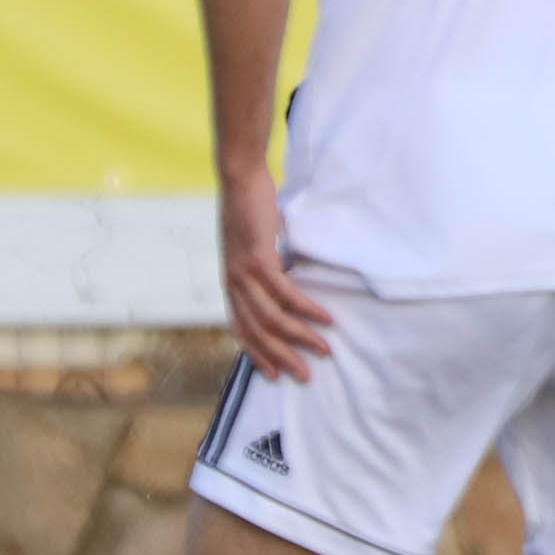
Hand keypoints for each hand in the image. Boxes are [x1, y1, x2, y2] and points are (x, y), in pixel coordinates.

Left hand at [218, 165, 332, 379]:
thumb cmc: (249, 209)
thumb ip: (264, 267)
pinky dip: (306, 309)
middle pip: (257, 332)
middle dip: (282, 357)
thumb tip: (285, 281)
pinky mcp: (259, 259)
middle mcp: (233, 283)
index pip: (240, 328)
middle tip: (305, 375)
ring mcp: (244, 273)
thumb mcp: (253, 247)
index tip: (273, 375)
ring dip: (300, 337)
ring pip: (271, 318)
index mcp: (230, 282)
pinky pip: (285, 294)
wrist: (240, 179)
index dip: (256, 354)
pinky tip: (324, 319)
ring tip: (324, 349)